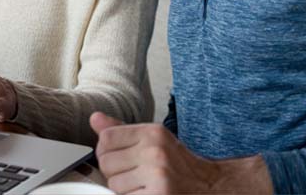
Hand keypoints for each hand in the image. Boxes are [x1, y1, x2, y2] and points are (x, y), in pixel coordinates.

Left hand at [90, 112, 271, 194]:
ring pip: (113, 184)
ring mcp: (157, 175)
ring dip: (123, 190)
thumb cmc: (178, 165)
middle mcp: (155, 151)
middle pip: (106, 162)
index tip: (118, 158)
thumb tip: (94, 118)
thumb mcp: (153, 140)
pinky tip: (146, 194)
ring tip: (142, 187)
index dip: (106, 151)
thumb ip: (121, 131)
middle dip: (114, 173)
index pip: (106, 138)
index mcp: (152, 133)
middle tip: (134, 176)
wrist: (211, 187)